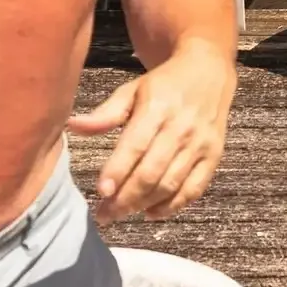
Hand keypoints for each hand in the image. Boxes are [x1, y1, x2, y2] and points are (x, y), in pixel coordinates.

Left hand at [70, 43, 233, 220]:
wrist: (209, 72)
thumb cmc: (164, 85)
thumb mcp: (133, 91)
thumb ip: (105, 114)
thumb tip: (73, 125)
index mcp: (158, 108)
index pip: (135, 146)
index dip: (117, 171)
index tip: (100, 192)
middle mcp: (181, 128)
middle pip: (151, 173)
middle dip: (125, 198)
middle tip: (104, 214)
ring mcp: (200, 144)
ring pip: (170, 185)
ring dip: (143, 205)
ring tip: (121, 213)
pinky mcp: (214, 156)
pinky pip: (193, 190)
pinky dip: (172, 207)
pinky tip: (151, 212)